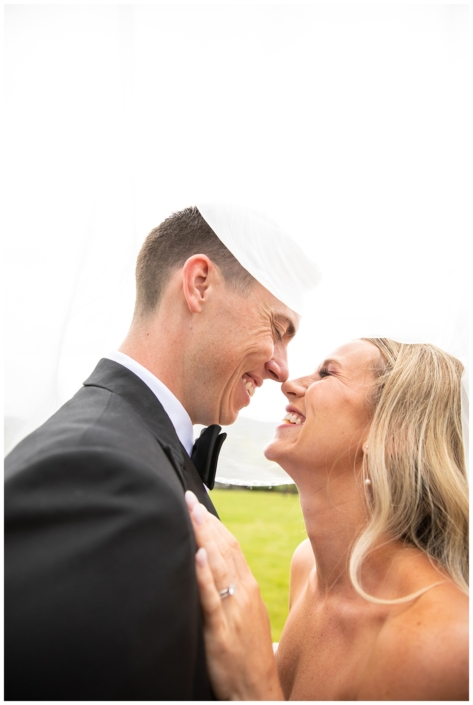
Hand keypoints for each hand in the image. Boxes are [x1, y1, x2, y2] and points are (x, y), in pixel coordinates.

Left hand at [185, 491, 283, 700]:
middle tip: (189, 499)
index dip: (214, 524)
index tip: (199, 505)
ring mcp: (234, 611)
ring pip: (218, 566)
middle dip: (206, 522)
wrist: (257, 692)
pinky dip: (204, 575)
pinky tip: (197, 556)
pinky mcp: (221, 631)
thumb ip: (233, 590)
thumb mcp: (246, 615)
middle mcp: (244, 593)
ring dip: (204, 537)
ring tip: (191, 514)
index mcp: (249, 588)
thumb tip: (214, 566)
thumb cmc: (249, 655)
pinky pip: (212, 599)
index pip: (231, 546)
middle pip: (224, 549)